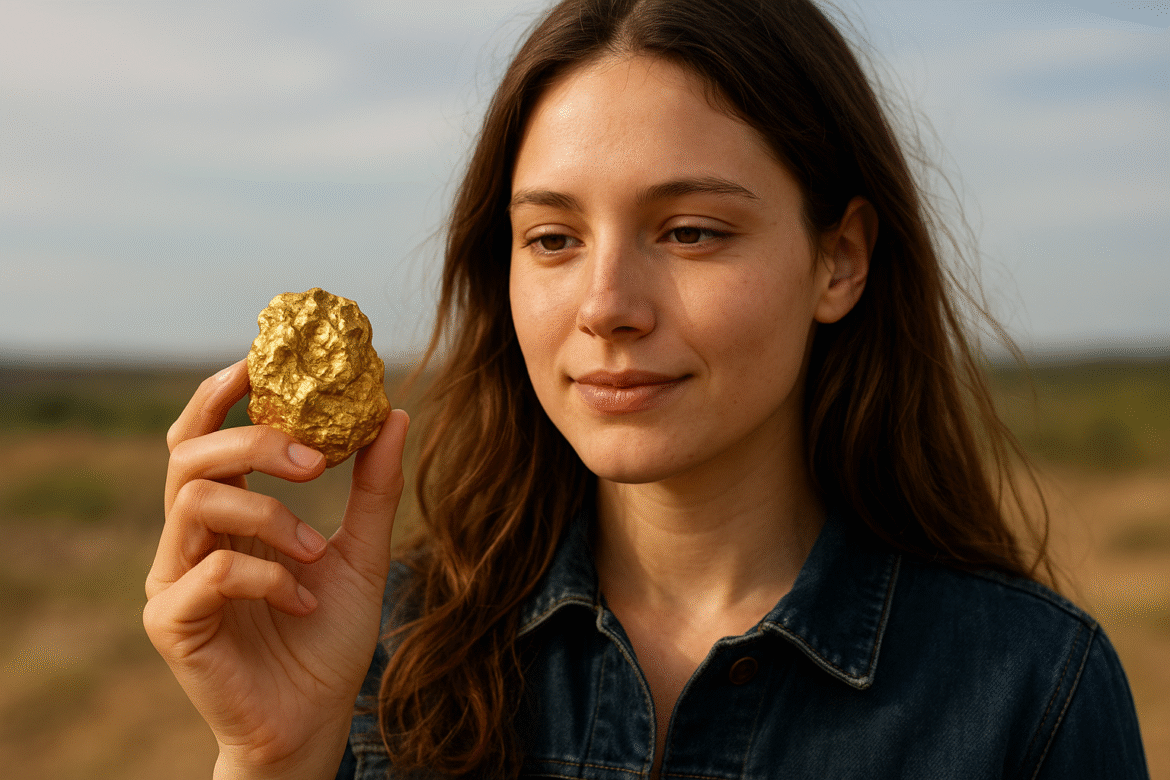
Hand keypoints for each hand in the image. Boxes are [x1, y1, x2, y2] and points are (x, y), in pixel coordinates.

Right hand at [143, 359, 409, 778]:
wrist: (314, 719)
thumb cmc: (328, 636)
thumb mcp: (364, 552)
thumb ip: (373, 487)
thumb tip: (393, 412)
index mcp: (228, 512)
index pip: (205, 434)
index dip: (223, 391)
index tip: (265, 360)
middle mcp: (190, 537)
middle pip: (190, 453)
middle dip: (253, 441)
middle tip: (316, 458)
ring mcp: (174, 577)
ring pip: (194, 501)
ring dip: (269, 514)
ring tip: (318, 549)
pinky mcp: (171, 621)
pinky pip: (209, 570)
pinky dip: (267, 575)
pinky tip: (304, 598)